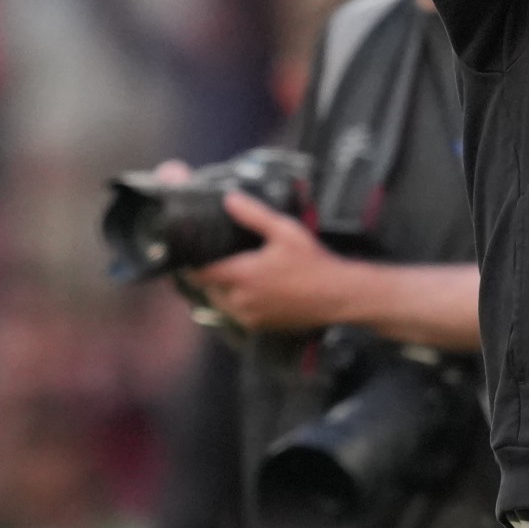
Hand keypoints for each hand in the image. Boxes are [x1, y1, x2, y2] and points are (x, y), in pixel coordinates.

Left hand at [188, 194, 360, 333]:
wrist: (338, 296)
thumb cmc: (313, 263)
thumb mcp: (285, 231)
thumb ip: (253, 215)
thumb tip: (229, 199)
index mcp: (241, 276)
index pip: (201, 274)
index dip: (192, 265)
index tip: (190, 255)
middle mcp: (241, 300)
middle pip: (209, 289)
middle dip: (211, 276)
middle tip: (218, 260)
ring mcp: (250, 317)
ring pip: (222, 304)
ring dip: (222, 292)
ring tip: (234, 274)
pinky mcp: (260, 327)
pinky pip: (237, 316)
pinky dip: (237, 305)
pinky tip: (252, 291)